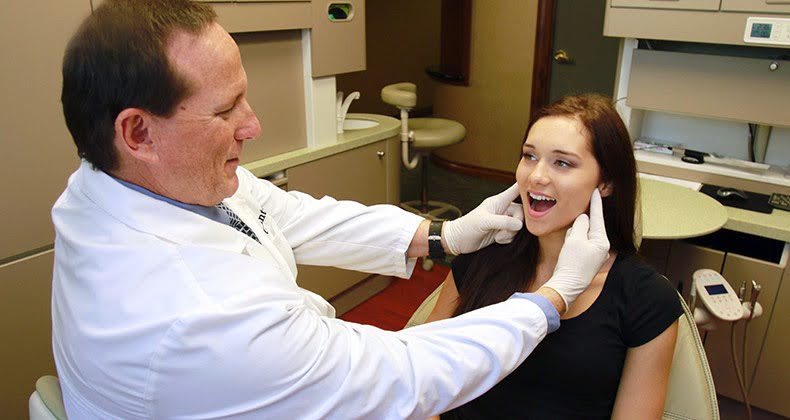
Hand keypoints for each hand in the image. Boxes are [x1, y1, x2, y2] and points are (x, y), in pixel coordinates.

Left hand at [443, 183, 523, 254]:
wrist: (459, 241)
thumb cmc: (467, 226)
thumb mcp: (484, 222)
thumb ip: (502, 222)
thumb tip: (519, 225)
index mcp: (498, 202)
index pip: (515, 190)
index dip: (525, 187)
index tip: (537, 184)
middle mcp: (503, 210)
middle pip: (522, 213)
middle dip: (515, 225)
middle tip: (502, 231)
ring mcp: (503, 221)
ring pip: (519, 226)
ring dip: (510, 234)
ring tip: (497, 236)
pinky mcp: (503, 232)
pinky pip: (514, 234)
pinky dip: (508, 239)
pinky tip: (497, 239)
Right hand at [543, 189, 609, 311]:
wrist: (566, 286)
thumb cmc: (571, 263)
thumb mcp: (575, 238)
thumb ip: (580, 224)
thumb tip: (583, 218)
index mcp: (602, 241)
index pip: (598, 217)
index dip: (596, 203)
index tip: (596, 190)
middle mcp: (602, 247)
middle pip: (590, 226)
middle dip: (580, 225)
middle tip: (571, 233)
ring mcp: (595, 255)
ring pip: (583, 235)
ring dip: (575, 235)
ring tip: (568, 248)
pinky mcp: (587, 260)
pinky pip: (580, 244)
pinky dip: (574, 243)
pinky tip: (568, 251)